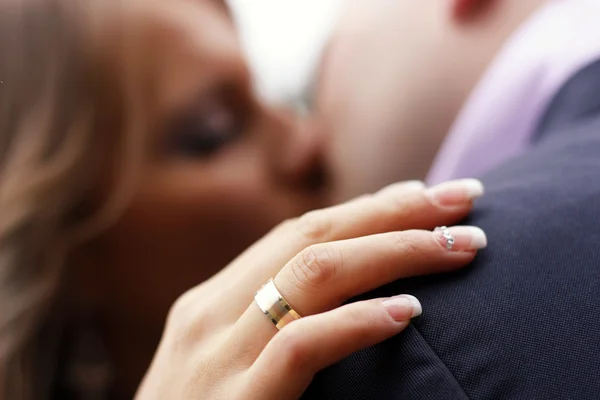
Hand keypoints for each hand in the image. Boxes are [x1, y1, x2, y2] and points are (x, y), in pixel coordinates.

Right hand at [135, 179, 485, 399]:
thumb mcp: (227, 364)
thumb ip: (272, 324)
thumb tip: (351, 294)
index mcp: (215, 302)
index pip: (300, 233)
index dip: (368, 209)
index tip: (425, 197)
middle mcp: (212, 314)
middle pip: (314, 236)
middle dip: (394, 211)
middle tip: (464, 195)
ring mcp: (218, 356)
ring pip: (313, 273)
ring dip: (396, 251)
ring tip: (461, 245)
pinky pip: (300, 346)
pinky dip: (357, 323)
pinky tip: (410, 314)